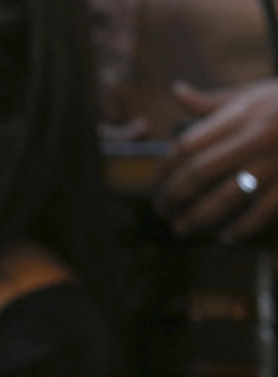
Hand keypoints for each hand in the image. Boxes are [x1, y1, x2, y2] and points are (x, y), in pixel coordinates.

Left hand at [157, 79, 277, 241]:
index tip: (157, 181)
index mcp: (242, 115)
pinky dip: (242, 227)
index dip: (166, 166)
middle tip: (161, 210)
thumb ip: (213, 101)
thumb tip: (177, 93)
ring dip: (198, 217)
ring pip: (226, 196)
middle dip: (174, 195)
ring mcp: (276, 163)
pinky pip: (263, 211)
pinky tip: (226, 237)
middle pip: (200, 172)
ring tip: (181, 228)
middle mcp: (255, 138)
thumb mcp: (254, 93)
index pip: (189, 144)